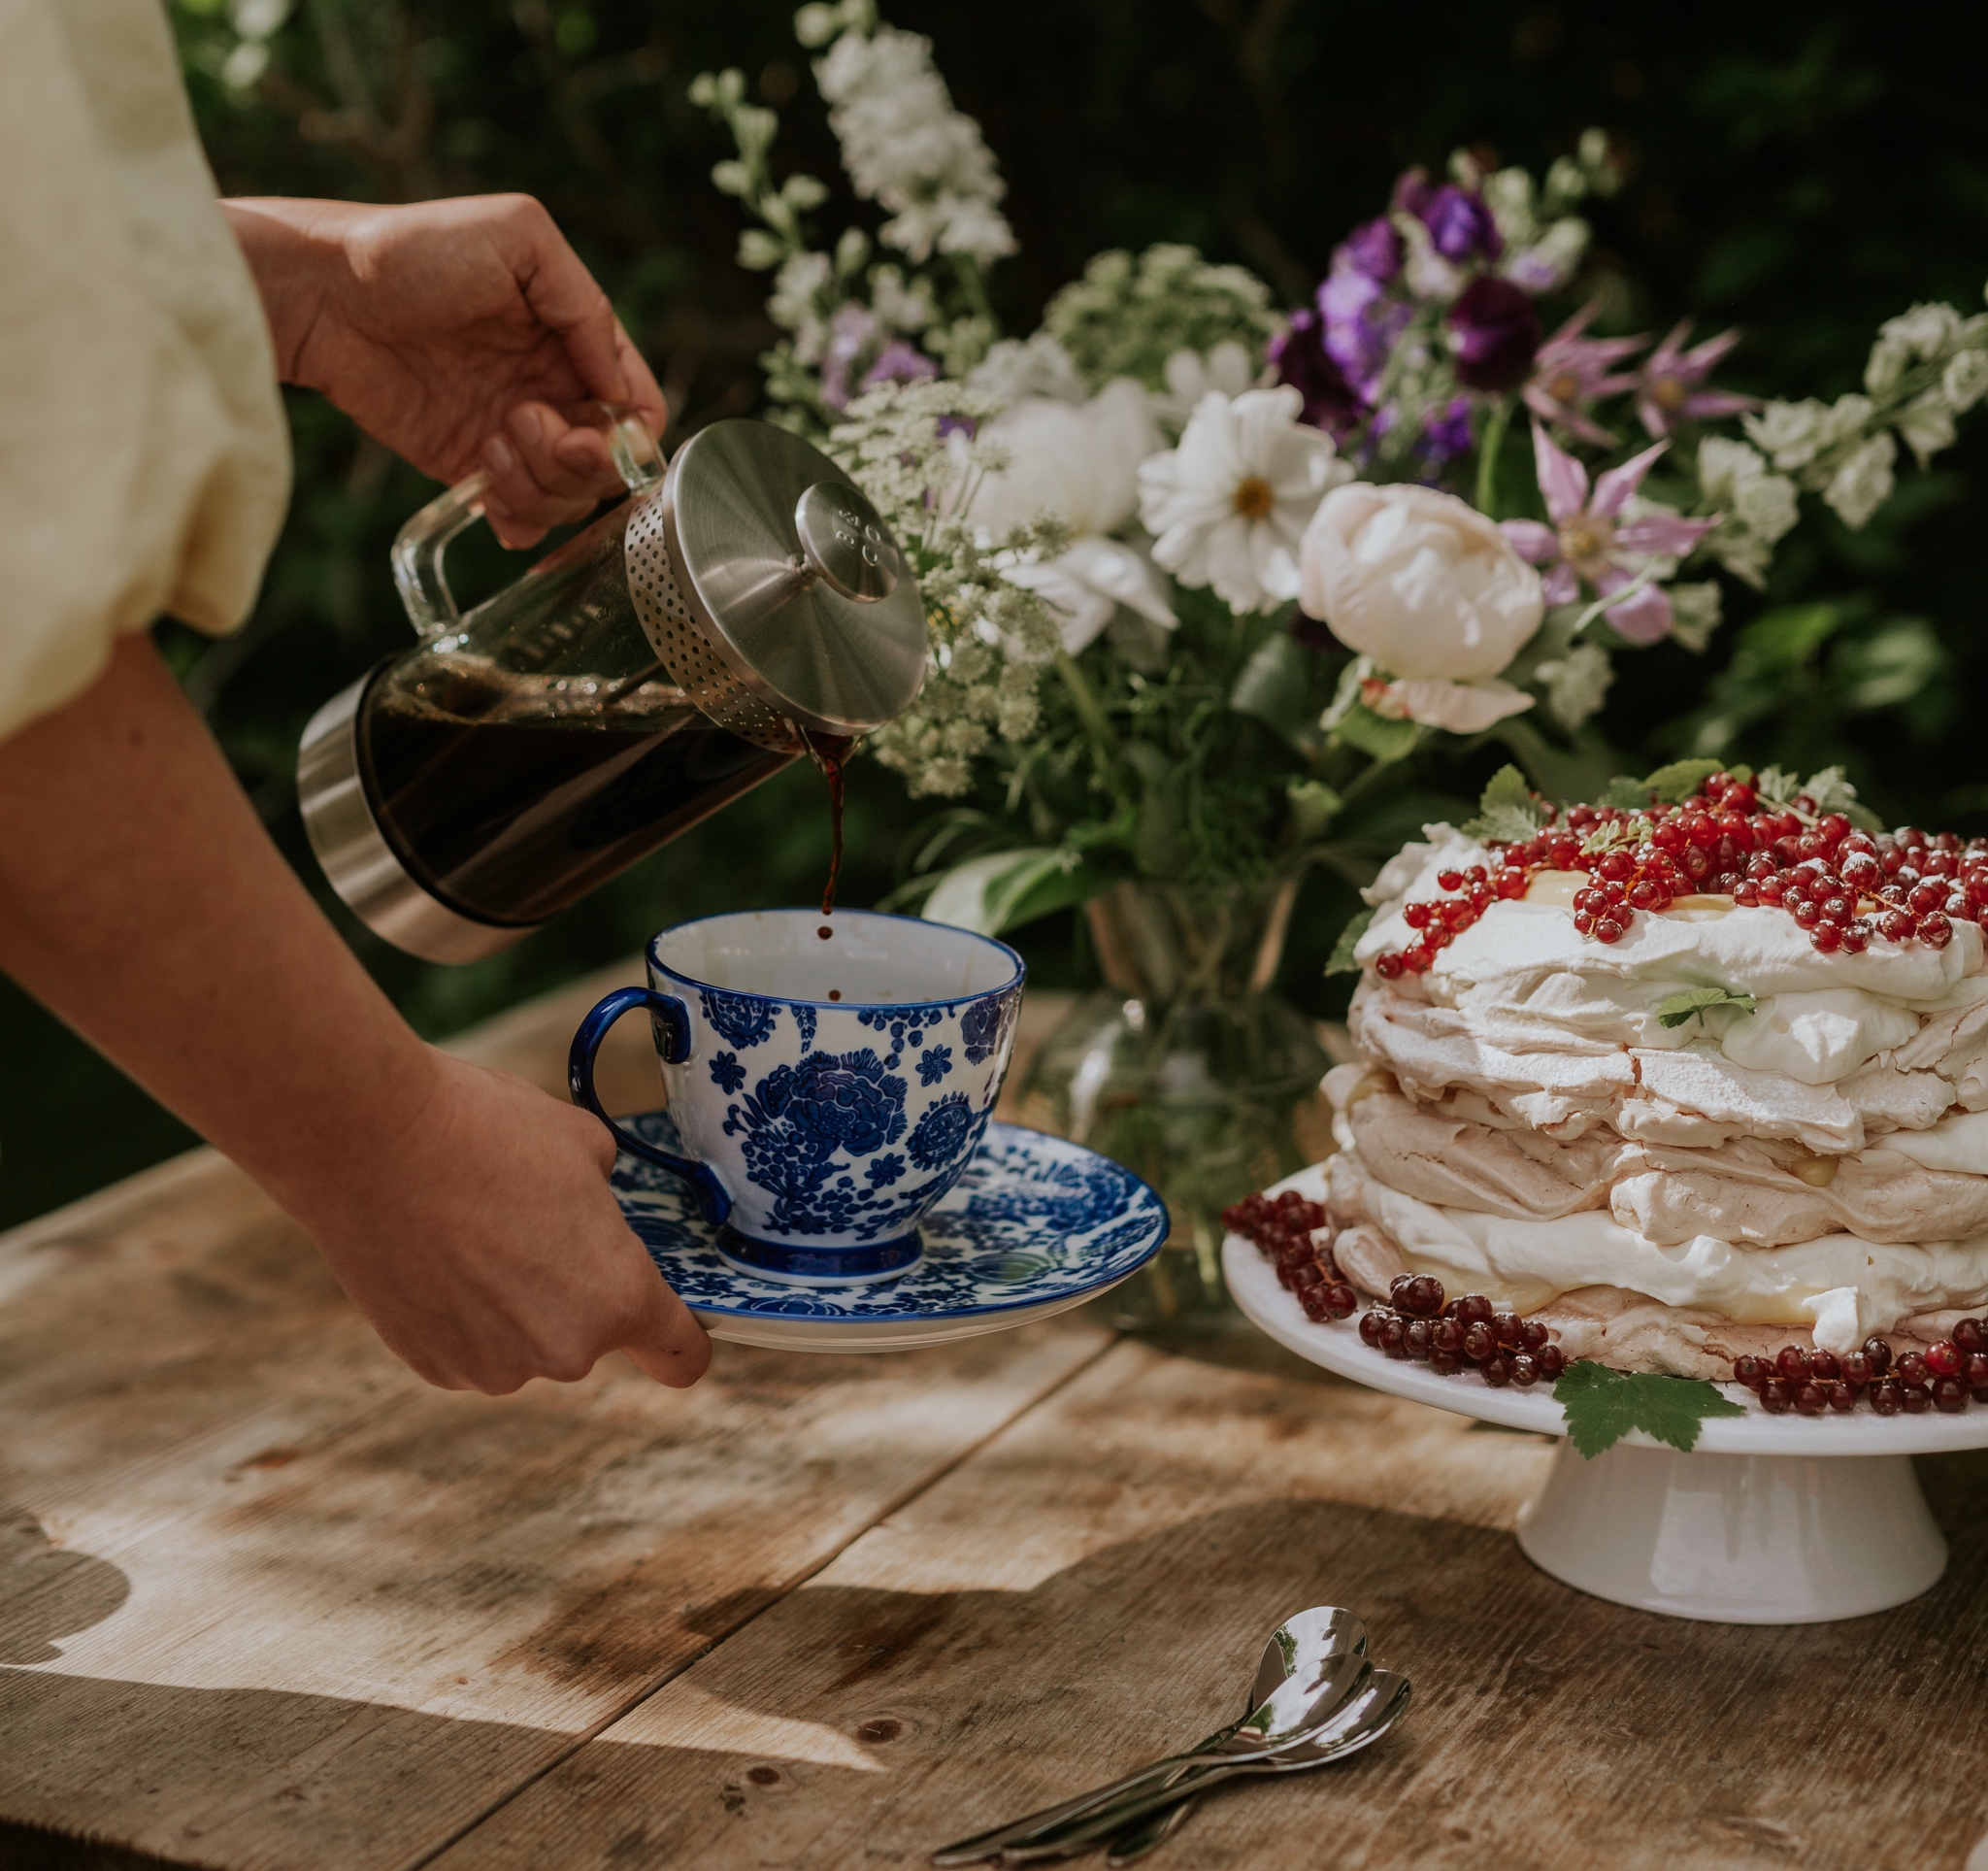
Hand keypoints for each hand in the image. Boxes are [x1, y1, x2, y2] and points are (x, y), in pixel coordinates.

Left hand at [225, 194, 666, 546]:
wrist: (323, 293)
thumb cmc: (414, 248)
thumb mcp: (520, 238)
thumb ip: (585, 305)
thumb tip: (618, 390)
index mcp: (574, 341)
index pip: (638, 406)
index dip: (631, 432)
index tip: (592, 429)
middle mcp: (552, 391)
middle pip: (609, 464)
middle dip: (581, 461)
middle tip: (525, 422)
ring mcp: (512, 434)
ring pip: (569, 498)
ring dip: (539, 484)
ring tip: (490, 441)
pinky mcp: (470, 467)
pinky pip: (521, 518)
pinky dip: (519, 521)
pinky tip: (487, 490)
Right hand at [294, 1050, 712, 1393]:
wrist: (369, 1141)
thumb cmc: (488, 1130)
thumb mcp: (585, 1145)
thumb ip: (608, 1199)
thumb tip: (593, 1210)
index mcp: (619, 1297)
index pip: (681, 1356)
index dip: (683, 1340)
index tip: (669, 1321)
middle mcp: (563, 1352)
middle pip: (595, 1335)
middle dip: (578, 1289)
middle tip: (536, 1223)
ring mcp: (493, 1367)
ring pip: (529, 1341)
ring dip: (517, 1303)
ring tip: (477, 1229)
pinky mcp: (432, 1366)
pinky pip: (473, 1345)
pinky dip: (464, 1311)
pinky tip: (439, 1252)